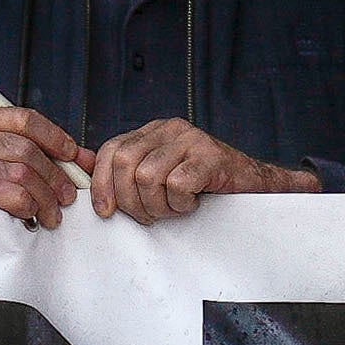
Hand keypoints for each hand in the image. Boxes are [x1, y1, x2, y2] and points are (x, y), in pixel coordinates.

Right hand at [0, 100, 96, 227]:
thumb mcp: (8, 156)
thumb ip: (44, 151)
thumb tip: (85, 159)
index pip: (25, 119)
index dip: (54, 137)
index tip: (71, 155)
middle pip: (27, 150)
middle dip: (55, 176)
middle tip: (67, 195)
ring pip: (22, 174)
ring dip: (45, 196)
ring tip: (52, 211)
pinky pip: (9, 194)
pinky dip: (26, 205)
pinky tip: (29, 212)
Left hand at [85, 120, 308, 226]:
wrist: (255, 188)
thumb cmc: (205, 188)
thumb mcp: (161, 177)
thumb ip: (129, 175)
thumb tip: (89, 186)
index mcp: (154, 131)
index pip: (111, 150)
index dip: (101, 183)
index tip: (105, 211)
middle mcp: (171, 128)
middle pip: (124, 164)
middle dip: (130, 201)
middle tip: (152, 216)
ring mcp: (192, 140)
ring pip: (147, 177)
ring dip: (159, 206)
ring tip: (176, 209)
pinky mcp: (211, 157)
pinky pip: (176, 185)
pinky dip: (181, 204)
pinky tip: (193, 203)